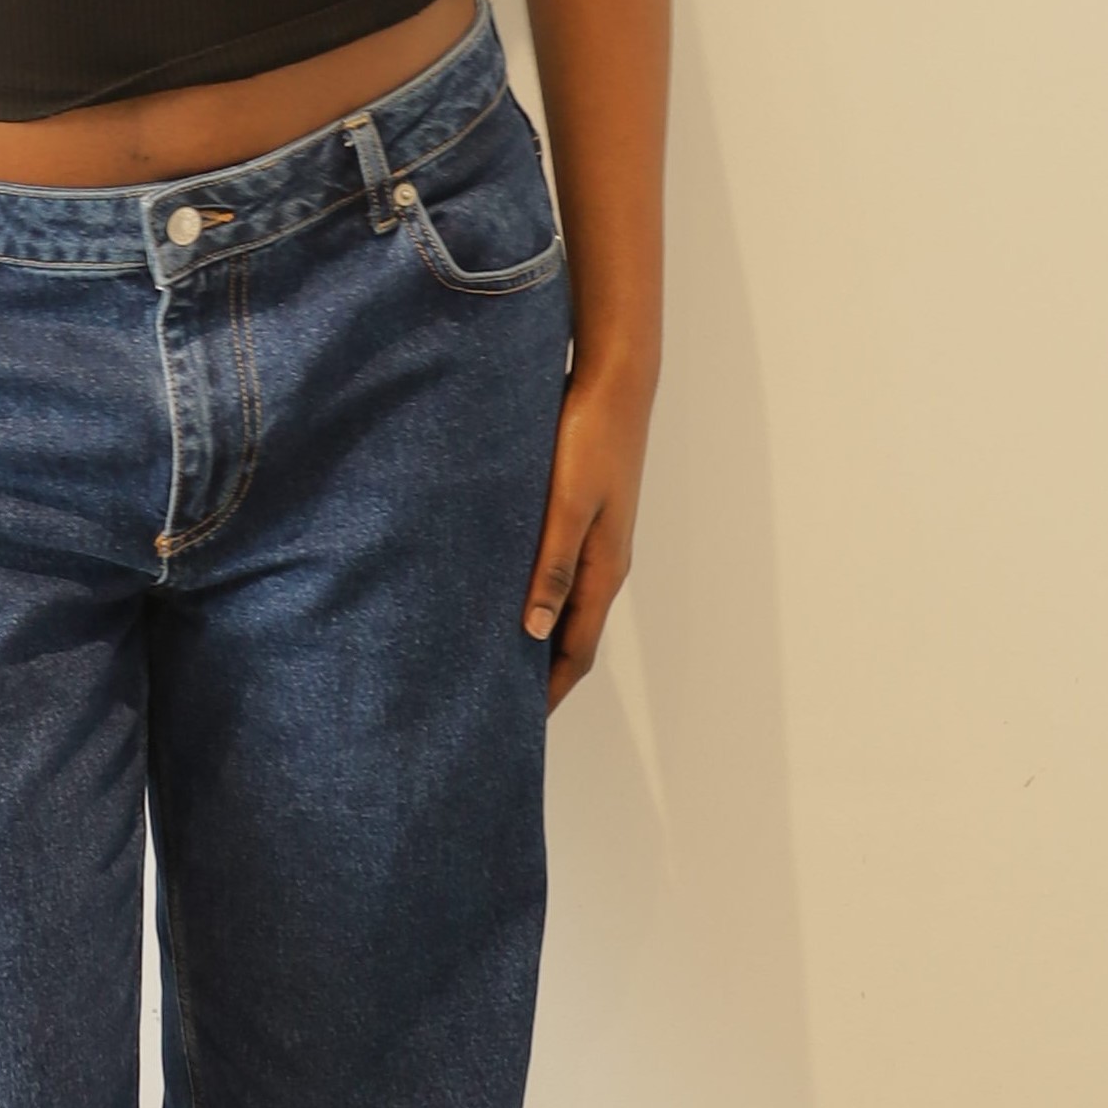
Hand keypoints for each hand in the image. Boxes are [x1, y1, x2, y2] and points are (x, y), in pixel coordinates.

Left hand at [522, 360, 651, 710]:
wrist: (613, 382)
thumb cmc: (589, 438)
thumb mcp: (566, 504)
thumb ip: (552, 566)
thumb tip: (534, 633)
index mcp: (604, 570)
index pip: (576, 653)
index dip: (549, 692)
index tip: (517, 726)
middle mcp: (604, 564)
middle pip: (572, 638)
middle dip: (541, 676)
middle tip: (497, 704)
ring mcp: (595, 541)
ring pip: (565, 607)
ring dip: (536, 639)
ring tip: (493, 661)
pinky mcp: (581, 517)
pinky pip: (559, 575)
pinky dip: (536, 600)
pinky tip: (503, 598)